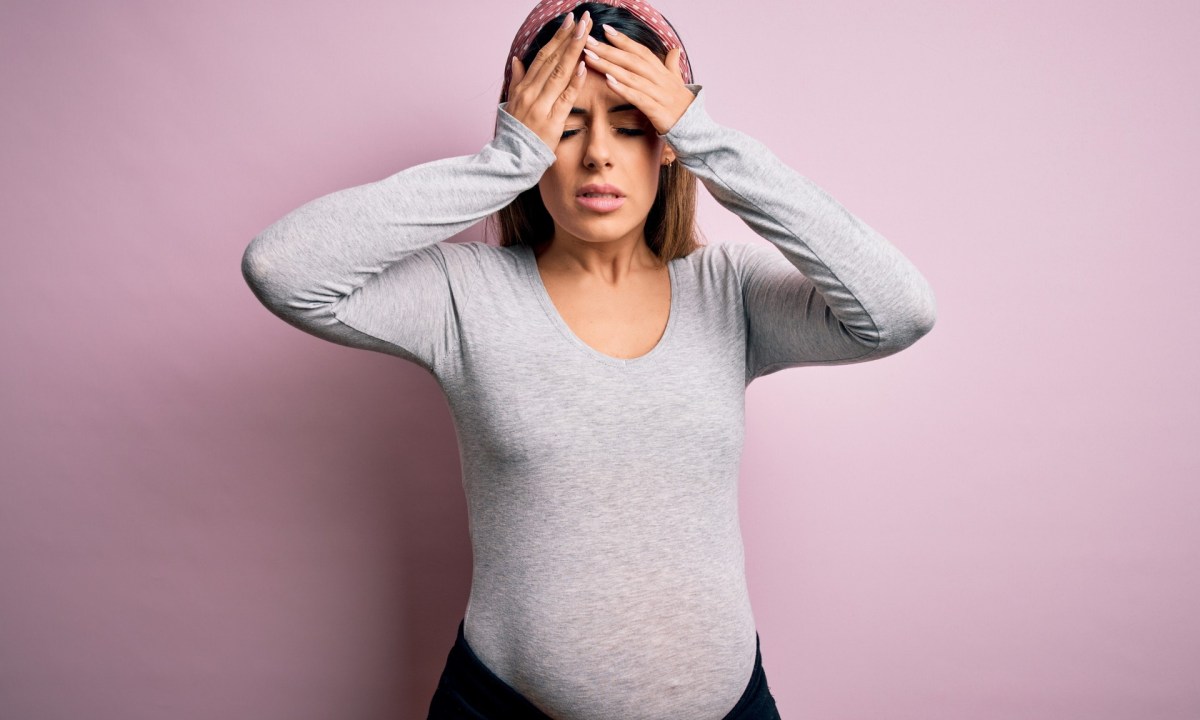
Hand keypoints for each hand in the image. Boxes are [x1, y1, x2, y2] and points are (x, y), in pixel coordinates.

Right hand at [506, 10, 593, 152]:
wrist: (512, 158)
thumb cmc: (516, 131)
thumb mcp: (513, 102)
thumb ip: (518, 80)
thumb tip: (518, 60)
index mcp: (524, 86)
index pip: (543, 56)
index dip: (557, 37)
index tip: (569, 21)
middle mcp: (531, 92)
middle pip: (553, 59)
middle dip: (569, 37)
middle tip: (583, 18)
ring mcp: (541, 106)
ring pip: (559, 73)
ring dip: (574, 51)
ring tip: (586, 33)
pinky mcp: (552, 121)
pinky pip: (565, 97)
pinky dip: (574, 81)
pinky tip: (584, 65)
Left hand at [580, 25, 694, 134]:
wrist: (696, 130)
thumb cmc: (683, 107)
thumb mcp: (678, 83)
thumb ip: (672, 66)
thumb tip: (675, 50)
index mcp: (663, 73)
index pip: (641, 51)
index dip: (624, 40)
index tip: (605, 29)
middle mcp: (661, 80)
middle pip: (632, 61)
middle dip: (609, 50)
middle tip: (589, 41)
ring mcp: (660, 95)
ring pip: (632, 77)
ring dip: (610, 66)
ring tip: (591, 58)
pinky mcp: (657, 111)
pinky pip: (638, 98)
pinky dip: (623, 89)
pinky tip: (608, 81)